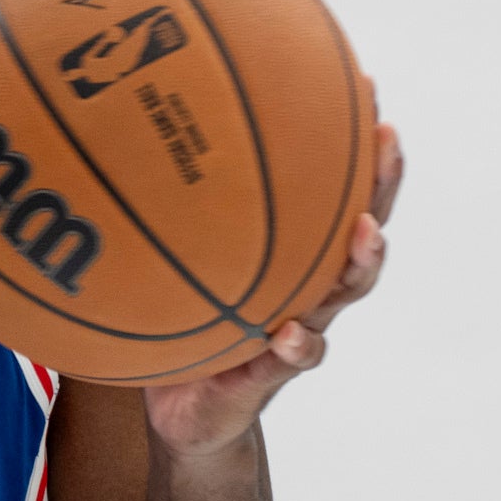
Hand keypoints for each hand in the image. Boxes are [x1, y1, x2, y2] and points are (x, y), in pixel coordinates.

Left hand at [143, 117, 404, 458]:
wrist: (183, 416)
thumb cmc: (176, 327)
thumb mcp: (165, 269)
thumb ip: (156, 221)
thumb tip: (112, 139)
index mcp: (288, 256)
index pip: (330, 190)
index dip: (348, 141)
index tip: (363, 84)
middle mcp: (306, 288)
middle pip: (359, 227)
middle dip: (380, 183)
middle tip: (388, 139)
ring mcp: (298, 331)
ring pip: (345, 291)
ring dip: (361, 261)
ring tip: (368, 232)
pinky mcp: (271, 377)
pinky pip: (295, 360)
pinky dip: (298, 346)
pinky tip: (294, 333)